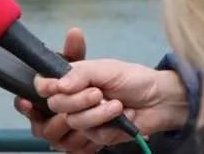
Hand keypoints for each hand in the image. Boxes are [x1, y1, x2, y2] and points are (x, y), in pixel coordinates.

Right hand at [33, 58, 189, 147]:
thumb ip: (79, 72)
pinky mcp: (98, 135)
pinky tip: (122, 114)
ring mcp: (84, 119)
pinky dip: (108, 122)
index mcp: (70, 79)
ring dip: (95, 112)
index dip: (44, 87)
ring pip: (73, 121)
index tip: (53, 87)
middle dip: (75, 100)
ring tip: (115, 104)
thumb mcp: (104, 68)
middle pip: (54, 105)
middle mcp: (73, 99)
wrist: (160, 99)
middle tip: (97, 92)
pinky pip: (92, 133)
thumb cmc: (131, 78)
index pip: (43, 84)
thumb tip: (59, 85)